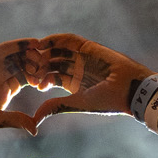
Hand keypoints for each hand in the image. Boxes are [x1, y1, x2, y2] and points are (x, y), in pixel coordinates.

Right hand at [0, 39, 65, 133]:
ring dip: (32, 51)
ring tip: (46, 49)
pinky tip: (31, 42)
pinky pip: (4, 49)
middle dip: (39, 63)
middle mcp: (2, 74)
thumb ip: (15, 120)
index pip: (28, 78)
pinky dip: (18, 44)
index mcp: (7, 88)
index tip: (52, 80)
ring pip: (17, 54)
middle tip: (52, 62)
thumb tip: (35, 130)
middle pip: (25, 64)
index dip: (40, 77)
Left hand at [28, 34, 153, 121]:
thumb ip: (56, 107)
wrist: (129, 89)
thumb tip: (34, 118)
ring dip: (44, 51)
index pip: (51, 78)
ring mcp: (82, 57)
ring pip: (58, 51)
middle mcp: (77, 69)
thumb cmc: (107, 100)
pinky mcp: (88, 47)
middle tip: (28, 67)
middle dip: (39, 65)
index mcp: (74, 85)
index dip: (40, 79)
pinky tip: (43, 42)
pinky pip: (69, 40)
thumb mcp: (77, 103)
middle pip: (52, 63)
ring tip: (32, 54)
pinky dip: (56, 39)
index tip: (30, 83)